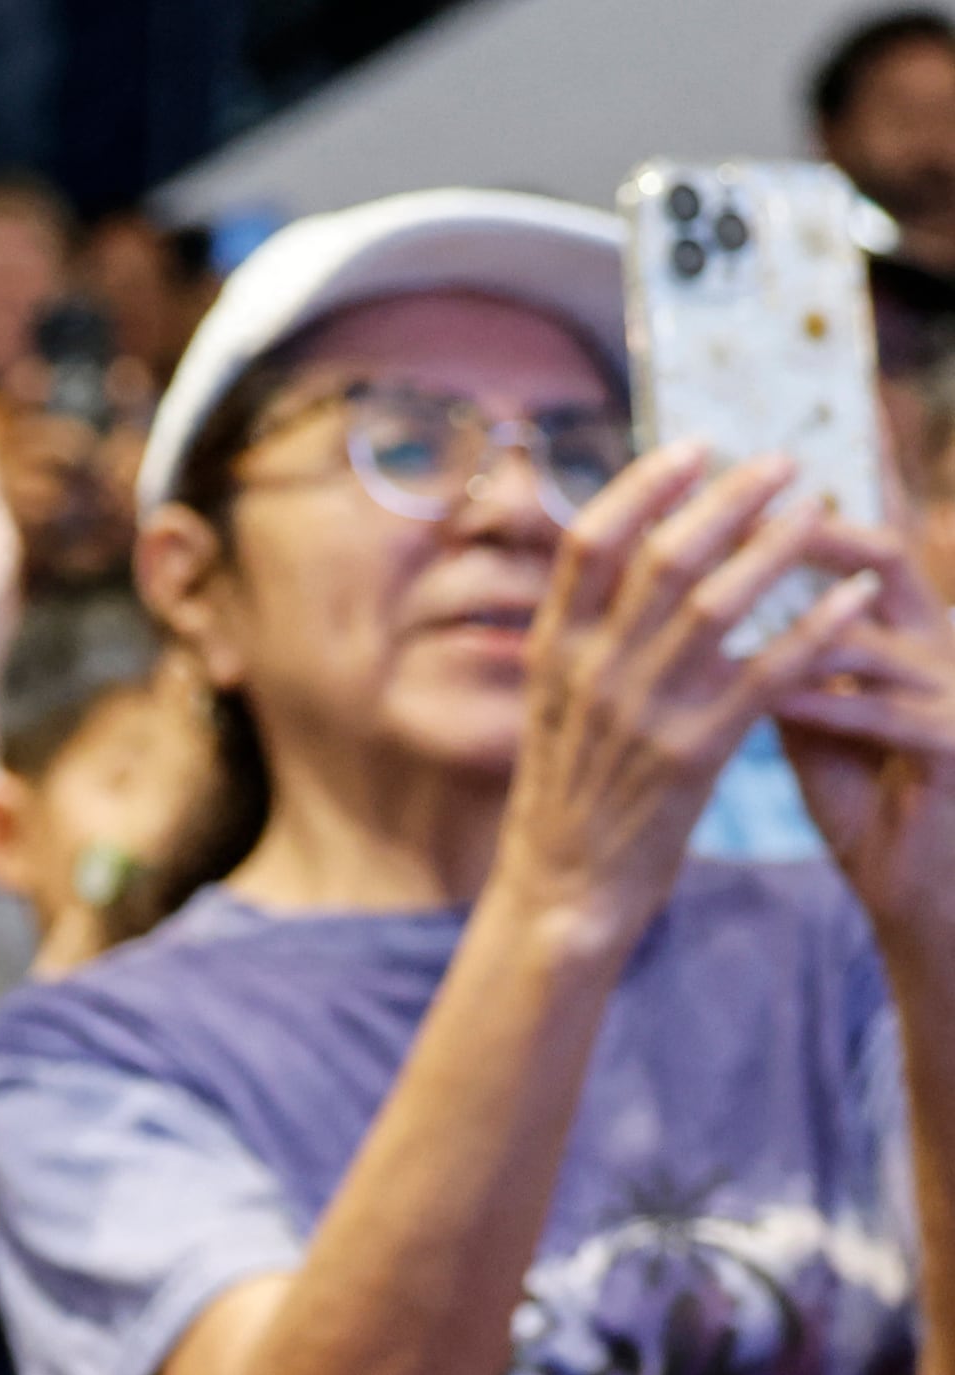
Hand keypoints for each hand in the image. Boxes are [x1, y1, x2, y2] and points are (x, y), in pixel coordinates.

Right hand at [499, 445, 878, 956]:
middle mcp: (591, 674)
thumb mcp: (554, 709)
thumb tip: (628, 565)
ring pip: (720, 603)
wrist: (559, 895)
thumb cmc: (567, 797)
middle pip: (664, 556)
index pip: (592, 544)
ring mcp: (642, 713)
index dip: (646, 485)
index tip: (696, 448)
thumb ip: (586, 640)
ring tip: (820, 511)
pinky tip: (853, 597)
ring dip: (777, 547)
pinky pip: (769, 673)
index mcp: (552, 654)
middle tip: (782, 463)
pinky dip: (816, 628)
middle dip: (729, 498)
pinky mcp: (694, 755)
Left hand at [763, 523, 954, 957]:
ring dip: (795, 625)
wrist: (923, 884)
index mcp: (911, 631)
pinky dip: (825, 703)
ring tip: (723, 607)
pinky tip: (769, 696)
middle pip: (882, 562)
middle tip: (734, 526)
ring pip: (873, 638)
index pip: (863, 548)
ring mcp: (954, 692)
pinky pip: (884, 714)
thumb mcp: (818, 716)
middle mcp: (942, 645)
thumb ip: (780, 659)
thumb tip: (706, 603)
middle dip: (810, 538)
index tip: (728, 493)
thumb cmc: (869, 793)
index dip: (806, 514)